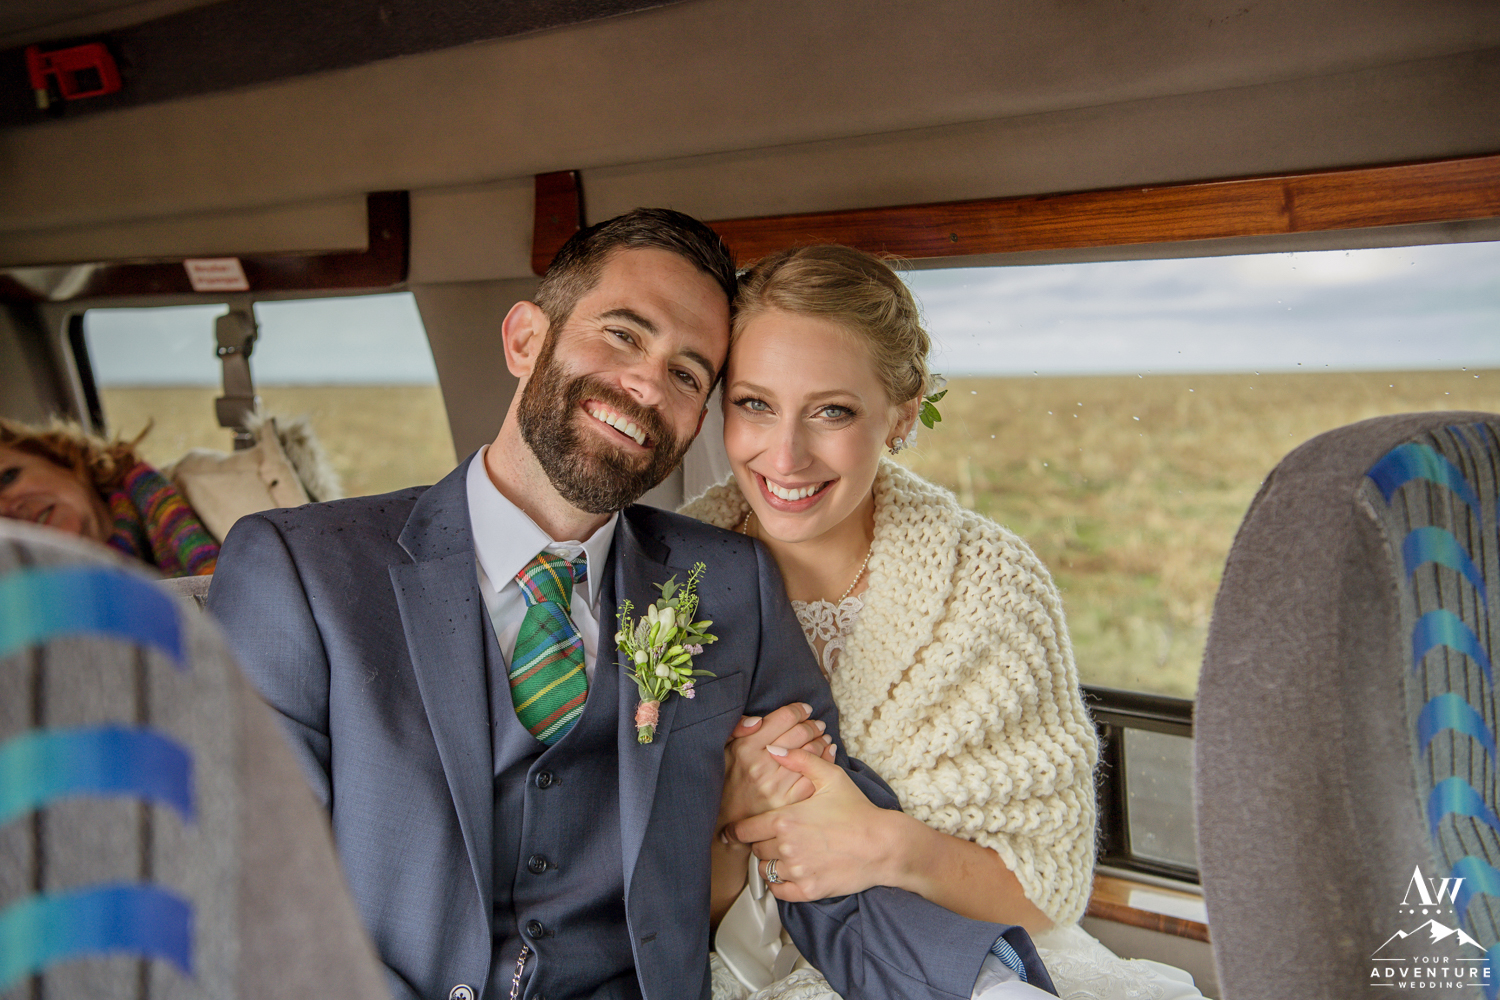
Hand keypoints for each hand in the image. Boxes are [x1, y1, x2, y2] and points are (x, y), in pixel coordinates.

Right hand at [717, 702, 835, 834]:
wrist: (729, 824)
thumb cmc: (727, 783)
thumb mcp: (723, 752)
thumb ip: (737, 731)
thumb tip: (757, 720)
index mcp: (746, 749)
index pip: (783, 719)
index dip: (798, 710)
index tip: (804, 710)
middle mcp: (762, 765)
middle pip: (800, 733)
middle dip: (812, 725)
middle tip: (817, 724)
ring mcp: (777, 785)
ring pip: (811, 753)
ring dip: (821, 740)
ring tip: (823, 737)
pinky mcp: (790, 802)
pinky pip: (815, 775)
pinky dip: (825, 760)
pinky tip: (827, 754)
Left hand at [731, 744, 895, 902]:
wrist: (883, 844)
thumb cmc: (858, 810)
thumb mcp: (830, 776)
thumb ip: (799, 760)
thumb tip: (773, 749)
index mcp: (784, 820)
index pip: (744, 830)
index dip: (739, 830)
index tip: (737, 832)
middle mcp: (786, 847)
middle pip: (756, 849)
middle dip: (762, 843)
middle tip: (776, 838)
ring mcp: (797, 871)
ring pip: (766, 871)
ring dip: (771, 863)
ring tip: (786, 854)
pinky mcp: (808, 890)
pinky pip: (779, 891)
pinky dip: (780, 885)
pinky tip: (792, 873)